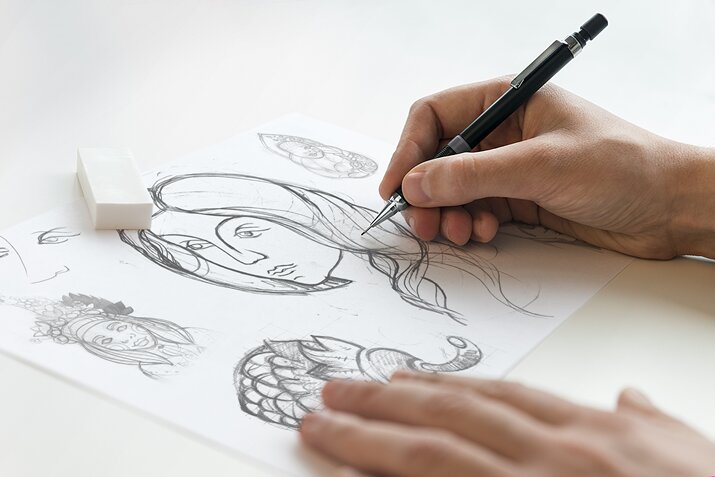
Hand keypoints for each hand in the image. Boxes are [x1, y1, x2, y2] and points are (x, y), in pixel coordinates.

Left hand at [301, 372, 714, 476]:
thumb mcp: (686, 451)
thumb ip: (647, 421)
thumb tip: (627, 395)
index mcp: (588, 432)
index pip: (497, 397)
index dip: (440, 385)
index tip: (396, 379)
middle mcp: (552, 457)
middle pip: (449, 417)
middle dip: (383, 403)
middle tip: (332, 391)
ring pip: (433, 458)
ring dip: (368, 441)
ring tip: (320, 427)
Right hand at [380, 78, 714, 258]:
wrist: (669, 207)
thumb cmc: (622, 167)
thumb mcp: (543, 166)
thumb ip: (475, 175)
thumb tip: (417, 184)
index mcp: (507, 102)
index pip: (435, 116)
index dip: (408, 150)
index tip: (396, 187)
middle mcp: (502, 134)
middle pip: (438, 158)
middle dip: (426, 192)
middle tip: (423, 223)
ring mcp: (509, 168)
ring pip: (453, 190)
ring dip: (447, 214)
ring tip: (458, 234)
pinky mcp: (519, 199)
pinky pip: (476, 211)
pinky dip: (471, 225)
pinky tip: (485, 233)